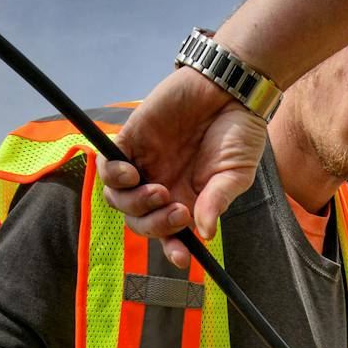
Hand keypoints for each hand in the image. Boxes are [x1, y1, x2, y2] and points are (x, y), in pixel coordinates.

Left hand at [99, 69, 268, 268]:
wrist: (228, 88)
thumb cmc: (238, 132)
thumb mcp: (236, 173)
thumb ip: (218, 200)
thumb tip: (205, 233)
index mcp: (188, 201)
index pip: (171, 234)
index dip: (173, 249)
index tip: (182, 259)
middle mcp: (162, 187)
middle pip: (141, 222)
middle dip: (156, 225)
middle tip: (178, 210)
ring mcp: (144, 165)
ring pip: (120, 200)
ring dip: (135, 205)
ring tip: (158, 191)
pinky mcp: (131, 141)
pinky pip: (109, 166)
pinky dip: (113, 176)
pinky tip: (130, 174)